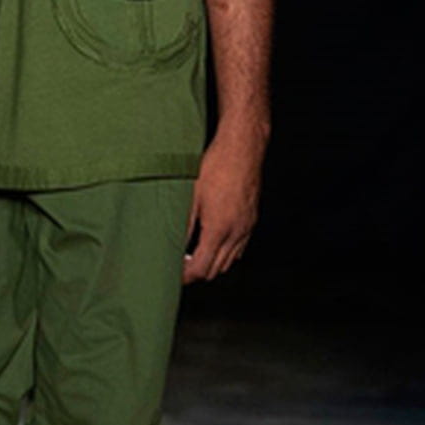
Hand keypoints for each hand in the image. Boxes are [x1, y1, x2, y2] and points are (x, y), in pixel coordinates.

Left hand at [183, 126, 263, 283]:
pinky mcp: (252, 220)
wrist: (242, 148)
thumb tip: (172, 244)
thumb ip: (183, 224)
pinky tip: (212, 241)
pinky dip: (225, 253)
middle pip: (216, 270)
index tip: (174, 273)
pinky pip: (240, 248)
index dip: (185, 276)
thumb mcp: (191, 195)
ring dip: (212, 263)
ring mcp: (247, 227)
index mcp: (218, 229)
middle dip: (197, 272)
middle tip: (180, 265)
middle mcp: (236, 233)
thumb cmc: (216, 166)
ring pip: (230, 262)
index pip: (201, 269)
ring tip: (194, 254)